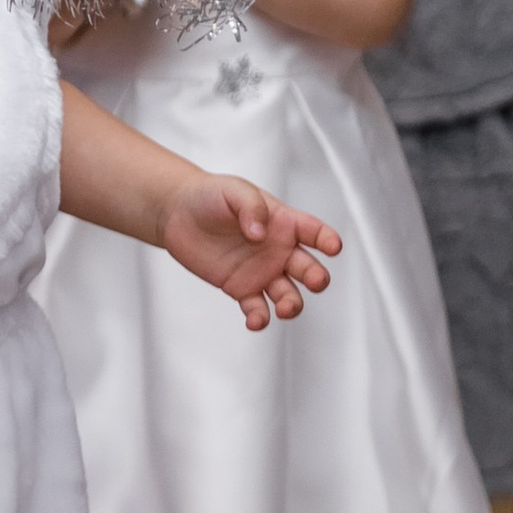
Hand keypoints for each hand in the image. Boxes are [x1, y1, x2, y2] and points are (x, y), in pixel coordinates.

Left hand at [158, 174, 341, 330]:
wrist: (179, 213)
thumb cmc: (211, 196)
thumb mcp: (234, 191)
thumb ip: (251, 207)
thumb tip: (259, 233)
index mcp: (285, 223)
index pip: (314, 231)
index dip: (327, 239)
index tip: (333, 247)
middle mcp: (279, 250)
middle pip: (307, 268)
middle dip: (316, 277)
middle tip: (316, 281)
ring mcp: (262, 271)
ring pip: (288, 294)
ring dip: (292, 304)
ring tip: (284, 309)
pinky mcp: (241, 288)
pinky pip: (257, 308)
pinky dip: (260, 318)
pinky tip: (255, 322)